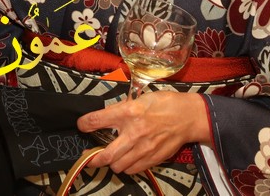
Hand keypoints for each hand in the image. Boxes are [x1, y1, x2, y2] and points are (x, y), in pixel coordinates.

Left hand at [76, 91, 209, 174]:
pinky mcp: (153, 159)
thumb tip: (108, 116)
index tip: (82, 125)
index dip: (84, 123)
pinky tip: (126, 159)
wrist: (187, 117)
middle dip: (92, 158)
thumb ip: (123, 109)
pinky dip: (126, 166)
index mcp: (129, 112)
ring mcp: (143, 148)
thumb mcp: (140, 98)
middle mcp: (134, 132)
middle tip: (88, 157)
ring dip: (111, 163)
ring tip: (109, 157)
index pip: (97, 120)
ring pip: (118, 166)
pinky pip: (132, 169)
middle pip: (105, 155)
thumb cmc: (165, 104)